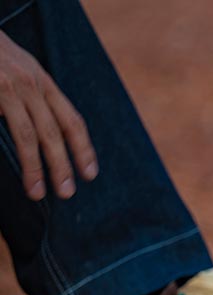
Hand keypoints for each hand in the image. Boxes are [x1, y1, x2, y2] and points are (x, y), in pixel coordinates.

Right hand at [0, 30, 97, 200]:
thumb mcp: (21, 70)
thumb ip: (34, 100)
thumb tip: (46, 136)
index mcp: (42, 82)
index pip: (72, 120)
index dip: (83, 149)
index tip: (90, 174)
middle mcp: (30, 84)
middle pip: (54, 132)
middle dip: (63, 165)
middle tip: (68, 192)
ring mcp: (8, 87)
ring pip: (27, 135)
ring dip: (34, 167)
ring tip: (38, 192)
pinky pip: (2, 125)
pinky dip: (13, 153)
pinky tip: (16, 173)